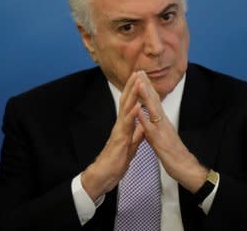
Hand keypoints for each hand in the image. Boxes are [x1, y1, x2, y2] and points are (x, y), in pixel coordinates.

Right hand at [80, 72, 144, 200]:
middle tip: (138, 70)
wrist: (104, 176)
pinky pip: (126, 125)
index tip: (140, 78)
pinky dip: (132, 114)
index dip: (135, 92)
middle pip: (126, 101)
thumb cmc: (116, 161)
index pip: (130, 105)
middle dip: (132, 86)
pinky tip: (137, 105)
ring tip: (138, 81)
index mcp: (124, 126)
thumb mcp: (130, 146)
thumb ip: (136, 135)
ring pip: (126, 109)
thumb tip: (142, 126)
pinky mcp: (119, 140)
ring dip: (132, 94)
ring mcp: (119, 131)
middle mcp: (120, 125)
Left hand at [136, 71, 207, 192]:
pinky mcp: (160, 141)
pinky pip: (151, 129)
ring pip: (153, 110)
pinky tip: (138, 110)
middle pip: (154, 100)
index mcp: (162, 122)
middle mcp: (163, 122)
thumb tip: (147, 120)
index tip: (140, 75)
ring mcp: (162, 130)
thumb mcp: (161, 137)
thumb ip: (154, 128)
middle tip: (139, 70)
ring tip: (139, 83)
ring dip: (146, 96)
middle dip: (146, 85)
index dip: (146, 88)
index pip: (153, 101)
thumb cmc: (173, 154)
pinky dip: (144, 119)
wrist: (185, 168)